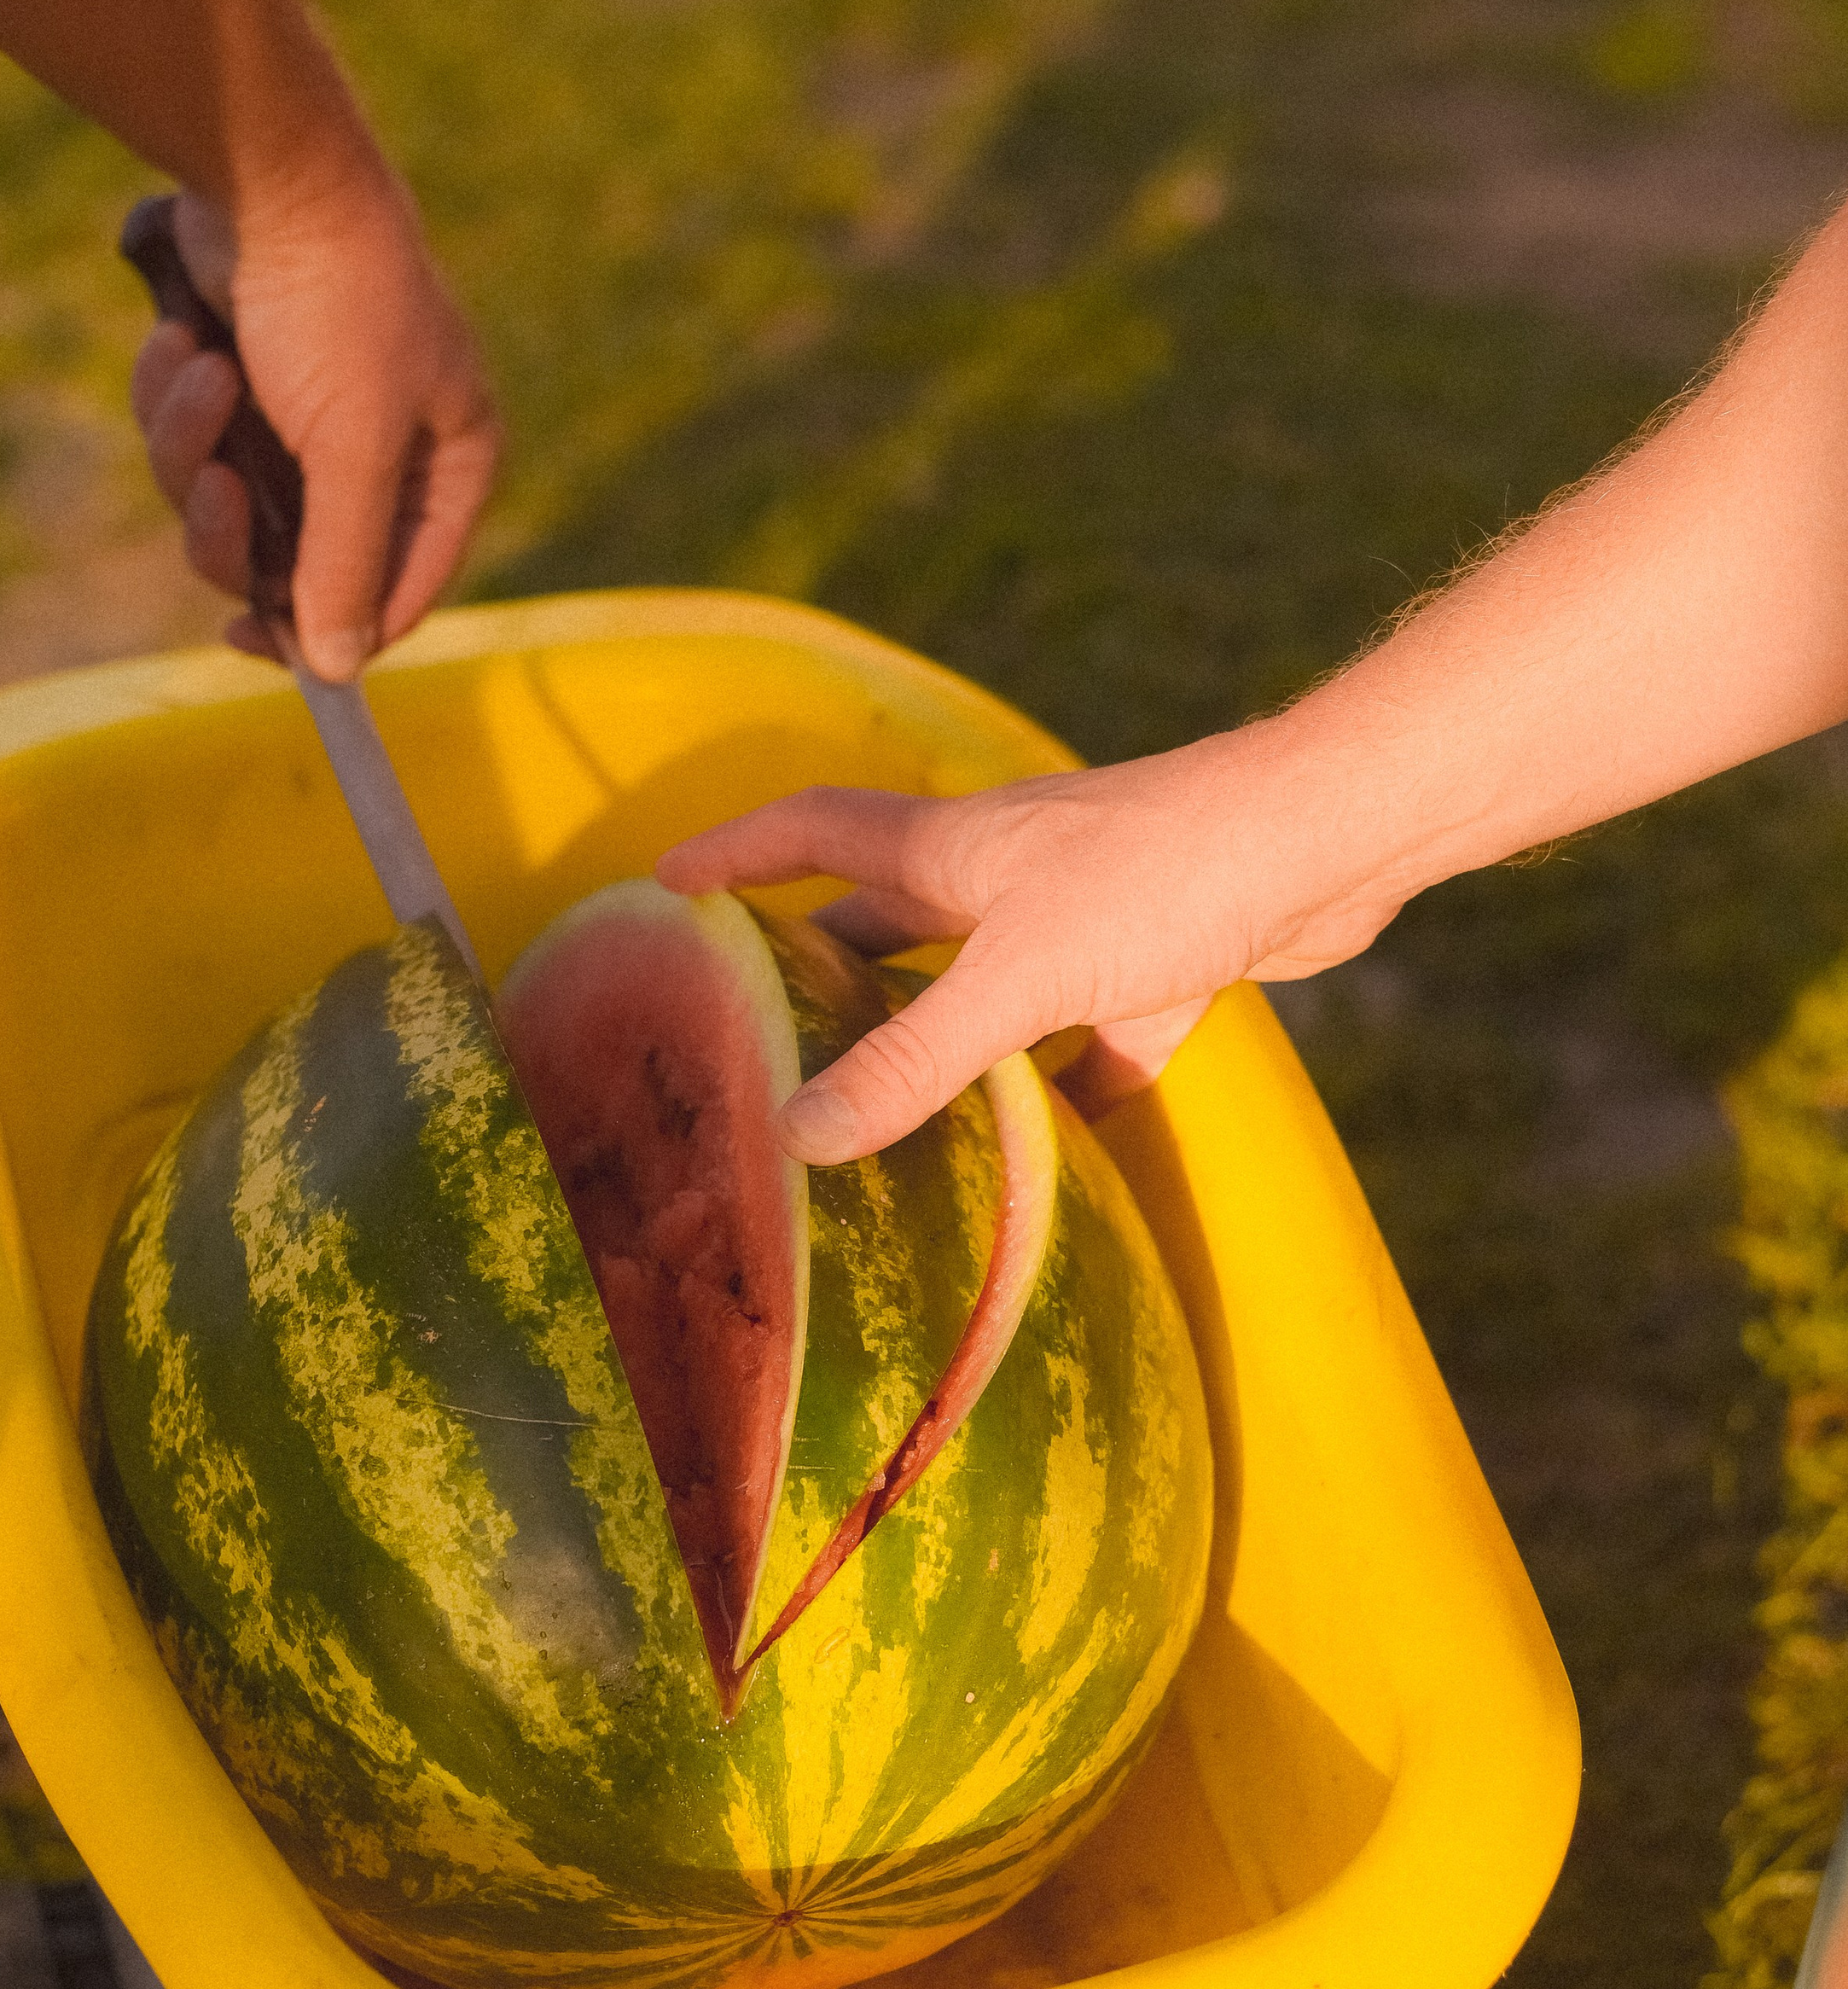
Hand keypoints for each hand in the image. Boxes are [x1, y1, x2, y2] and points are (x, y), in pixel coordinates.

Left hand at [130, 169, 498, 679]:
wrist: (264, 169)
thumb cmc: (341, 303)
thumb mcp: (354, 449)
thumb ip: (345, 567)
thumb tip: (334, 672)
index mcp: (452, 464)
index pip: (400, 592)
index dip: (329, 627)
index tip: (254, 638)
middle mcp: (388, 450)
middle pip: (297, 562)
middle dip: (235, 524)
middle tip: (217, 489)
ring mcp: (308, 418)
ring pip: (228, 506)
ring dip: (194, 448)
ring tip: (202, 372)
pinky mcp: (242, 386)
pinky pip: (192, 443)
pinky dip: (176, 400)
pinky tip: (182, 341)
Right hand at [656, 726, 1404, 1161]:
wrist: (1324, 842)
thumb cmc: (1159, 877)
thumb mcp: (1013, 979)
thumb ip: (912, 1062)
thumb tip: (800, 1138)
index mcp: (948, 847)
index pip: (808, 830)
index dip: (732, 854)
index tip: (664, 884)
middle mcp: (1005, 873)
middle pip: (885, 912)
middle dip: (821, 962)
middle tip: (760, 1022)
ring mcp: (1083, 917)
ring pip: (984, 983)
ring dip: (938, 1036)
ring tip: (884, 1109)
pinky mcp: (1158, 962)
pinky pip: (1090, 1040)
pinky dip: (1063, 1092)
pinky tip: (1049, 1158)